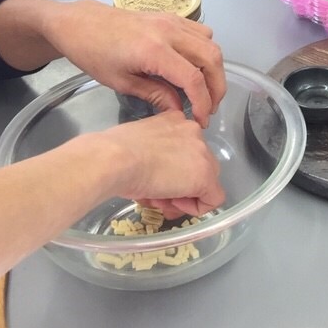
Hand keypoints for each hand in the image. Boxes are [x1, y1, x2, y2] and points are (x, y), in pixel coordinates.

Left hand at [43, 2, 226, 127]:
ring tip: (205, 90)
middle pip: (211, 59)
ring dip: (214, 69)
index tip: (201, 120)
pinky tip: (195, 66)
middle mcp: (169, 32)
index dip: (203, 102)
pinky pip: (201, 32)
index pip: (193, 78)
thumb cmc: (94, 54)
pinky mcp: (171, 16)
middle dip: (216, 87)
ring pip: (211, 44)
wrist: (81, 24)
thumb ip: (155, 95)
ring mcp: (172, 20)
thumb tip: (179, 110)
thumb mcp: (121, 82)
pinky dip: (205, 51)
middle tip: (209, 108)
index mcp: (153, 51)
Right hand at [101, 111, 225, 216]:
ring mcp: (202, 153)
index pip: (183, 149)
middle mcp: (194, 131)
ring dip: (184, 196)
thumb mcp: (136, 144)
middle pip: (197, 165)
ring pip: (205, 181)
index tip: (154, 180)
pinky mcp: (205, 176)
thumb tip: (154, 172)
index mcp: (175, 120)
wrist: (115, 160)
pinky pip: (213, 198)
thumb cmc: (114, 153)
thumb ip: (153, 152)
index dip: (170, 170)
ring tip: (159, 200)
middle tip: (157, 196)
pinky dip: (196, 208)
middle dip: (179, 185)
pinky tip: (174, 205)